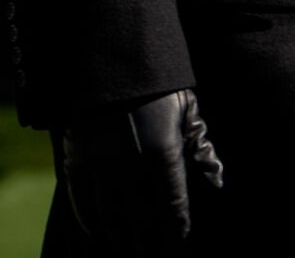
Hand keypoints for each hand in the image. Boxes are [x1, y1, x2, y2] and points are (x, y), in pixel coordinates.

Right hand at [62, 86, 223, 254]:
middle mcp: (133, 164)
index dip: (174, 231)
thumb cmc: (155, 83)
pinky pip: (83, 202)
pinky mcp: (77, 160)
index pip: (172, 205)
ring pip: (111, 217)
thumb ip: (199, 143)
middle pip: (141, 218)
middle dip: (148, 243)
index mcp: (163, 150)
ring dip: (120, 239)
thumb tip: (218, 179)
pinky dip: (91, 223)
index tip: (176, 249)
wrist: (110, 57)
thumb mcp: (184, 106)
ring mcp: (102, 164)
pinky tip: (99, 234)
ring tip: (127, 252)